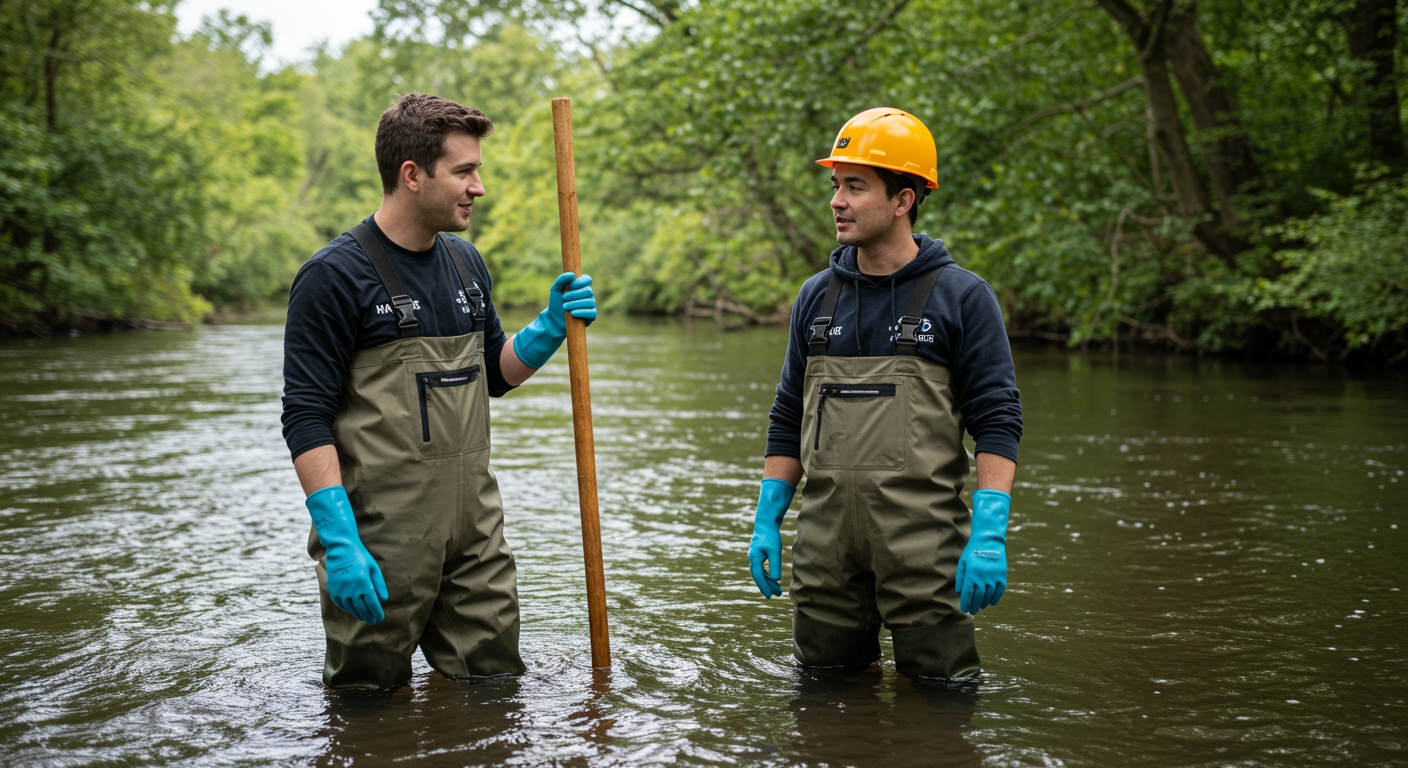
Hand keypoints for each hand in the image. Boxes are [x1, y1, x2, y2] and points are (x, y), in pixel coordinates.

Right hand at [306, 485, 388, 624]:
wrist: (341, 548)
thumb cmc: (360, 556)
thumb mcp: (373, 568)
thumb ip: (379, 584)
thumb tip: (384, 599)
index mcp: (364, 583)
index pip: (372, 603)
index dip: (376, 612)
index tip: (380, 617)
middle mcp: (352, 589)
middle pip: (362, 607)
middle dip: (368, 615)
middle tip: (373, 621)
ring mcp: (341, 589)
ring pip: (350, 607)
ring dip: (358, 614)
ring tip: (364, 618)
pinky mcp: (333, 588)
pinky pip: (340, 603)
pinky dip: (347, 609)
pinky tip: (352, 611)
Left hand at [512, 272, 596, 367]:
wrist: (554, 319)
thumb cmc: (556, 303)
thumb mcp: (555, 289)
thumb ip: (562, 279)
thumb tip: (572, 274)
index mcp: (581, 286)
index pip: (587, 279)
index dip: (580, 282)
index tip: (570, 286)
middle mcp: (588, 295)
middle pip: (588, 291)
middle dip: (575, 294)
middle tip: (564, 298)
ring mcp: (591, 305)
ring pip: (589, 302)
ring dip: (575, 304)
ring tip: (565, 307)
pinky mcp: (591, 316)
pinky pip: (592, 312)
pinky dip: (582, 312)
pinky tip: (572, 313)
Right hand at [748, 478, 795, 597]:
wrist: (766, 522)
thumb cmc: (771, 536)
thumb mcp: (775, 550)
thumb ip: (775, 564)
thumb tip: (776, 579)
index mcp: (755, 558)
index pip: (758, 576)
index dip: (764, 587)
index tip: (769, 596)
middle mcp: (753, 558)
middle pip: (758, 576)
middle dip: (767, 586)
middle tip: (776, 595)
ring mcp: (755, 556)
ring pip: (760, 573)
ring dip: (768, 581)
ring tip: (778, 590)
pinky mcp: (759, 554)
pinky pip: (762, 568)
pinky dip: (767, 575)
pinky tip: (774, 579)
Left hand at [956, 489, 1009, 614]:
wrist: (989, 540)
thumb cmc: (973, 551)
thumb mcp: (963, 562)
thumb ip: (961, 577)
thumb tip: (960, 591)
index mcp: (971, 575)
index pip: (968, 594)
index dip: (966, 603)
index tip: (964, 609)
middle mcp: (982, 578)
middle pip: (978, 597)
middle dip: (974, 605)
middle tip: (972, 611)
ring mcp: (993, 577)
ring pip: (988, 595)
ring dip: (984, 603)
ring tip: (980, 607)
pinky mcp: (1002, 576)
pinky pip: (999, 591)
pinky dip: (995, 598)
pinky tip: (991, 602)